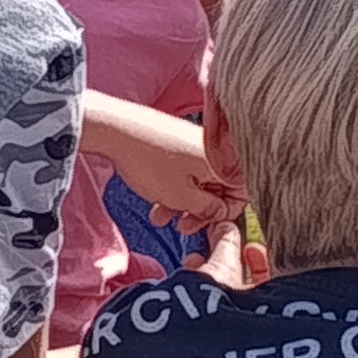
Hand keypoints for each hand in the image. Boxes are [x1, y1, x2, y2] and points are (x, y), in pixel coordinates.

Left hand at [92, 97, 241, 227]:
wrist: (116, 130)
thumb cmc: (150, 162)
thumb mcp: (182, 196)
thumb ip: (207, 209)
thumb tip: (219, 213)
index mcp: (223, 161)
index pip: (242, 192)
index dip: (225, 212)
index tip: (207, 223)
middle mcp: (214, 150)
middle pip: (220, 188)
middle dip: (200, 211)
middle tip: (182, 227)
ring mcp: (195, 145)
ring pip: (199, 182)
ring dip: (182, 204)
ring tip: (159, 217)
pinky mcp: (178, 143)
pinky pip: (186, 171)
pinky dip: (174, 188)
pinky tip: (156, 201)